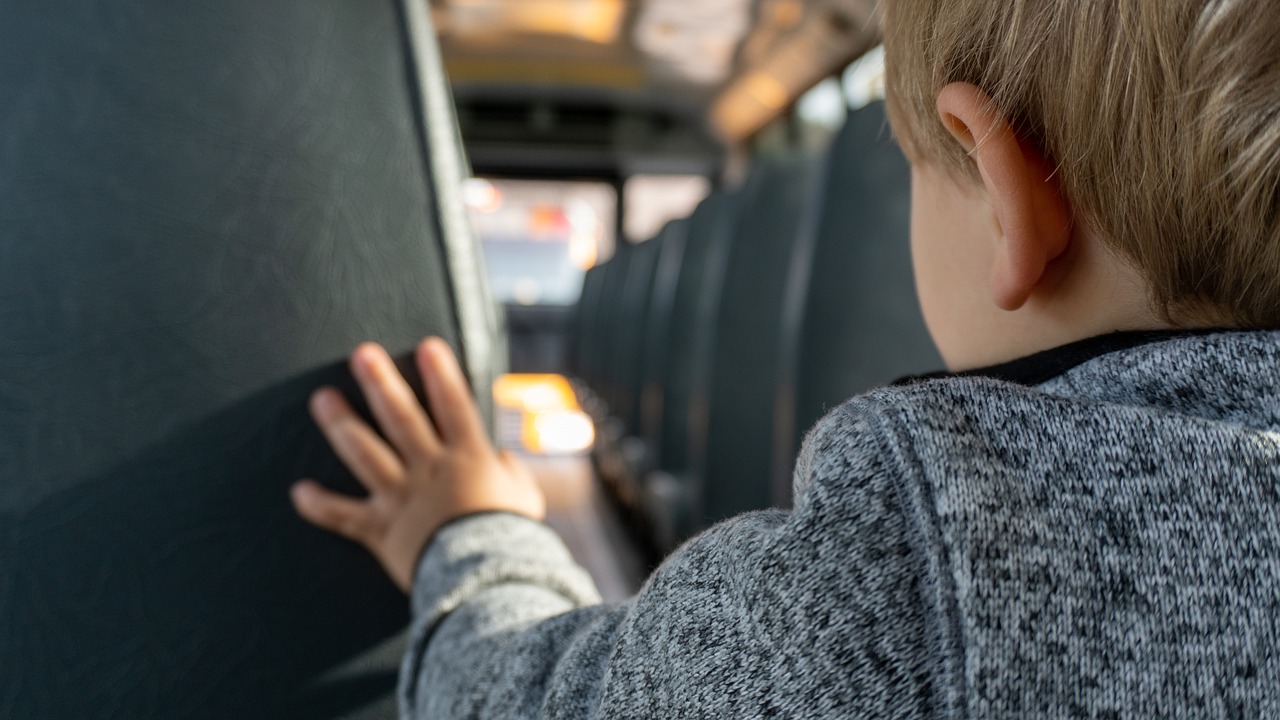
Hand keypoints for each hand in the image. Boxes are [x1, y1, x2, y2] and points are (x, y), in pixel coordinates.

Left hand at [291, 338, 545, 591]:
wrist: (489, 581)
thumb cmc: (514, 538)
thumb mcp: (524, 498)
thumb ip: (510, 472)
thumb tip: (501, 460)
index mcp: (468, 458)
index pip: (454, 405)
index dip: (441, 374)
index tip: (427, 346)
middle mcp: (430, 470)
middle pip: (401, 419)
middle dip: (381, 383)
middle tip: (361, 354)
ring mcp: (402, 499)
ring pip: (366, 455)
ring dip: (341, 425)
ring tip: (321, 399)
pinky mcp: (382, 531)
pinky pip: (345, 517)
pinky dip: (320, 506)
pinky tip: (298, 491)